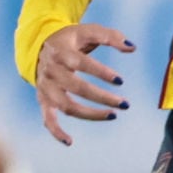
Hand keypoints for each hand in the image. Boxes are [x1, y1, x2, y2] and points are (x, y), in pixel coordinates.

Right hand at [35, 24, 136, 145]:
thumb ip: (110, 36)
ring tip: (114, 116)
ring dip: (90, 114)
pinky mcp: (43, 100)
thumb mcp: (87, 31)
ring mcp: (46, 87)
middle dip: (102, 97)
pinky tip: (70, 142)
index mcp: (61, 52)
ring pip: (66, 106)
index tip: (120, 81)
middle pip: (77, 88)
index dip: (101, 73)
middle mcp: (51, 71)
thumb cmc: (71, 40)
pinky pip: (47, 119)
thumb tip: (132, 48)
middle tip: (125, 104)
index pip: (82, 64)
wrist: (39, 46)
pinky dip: (55, 132)